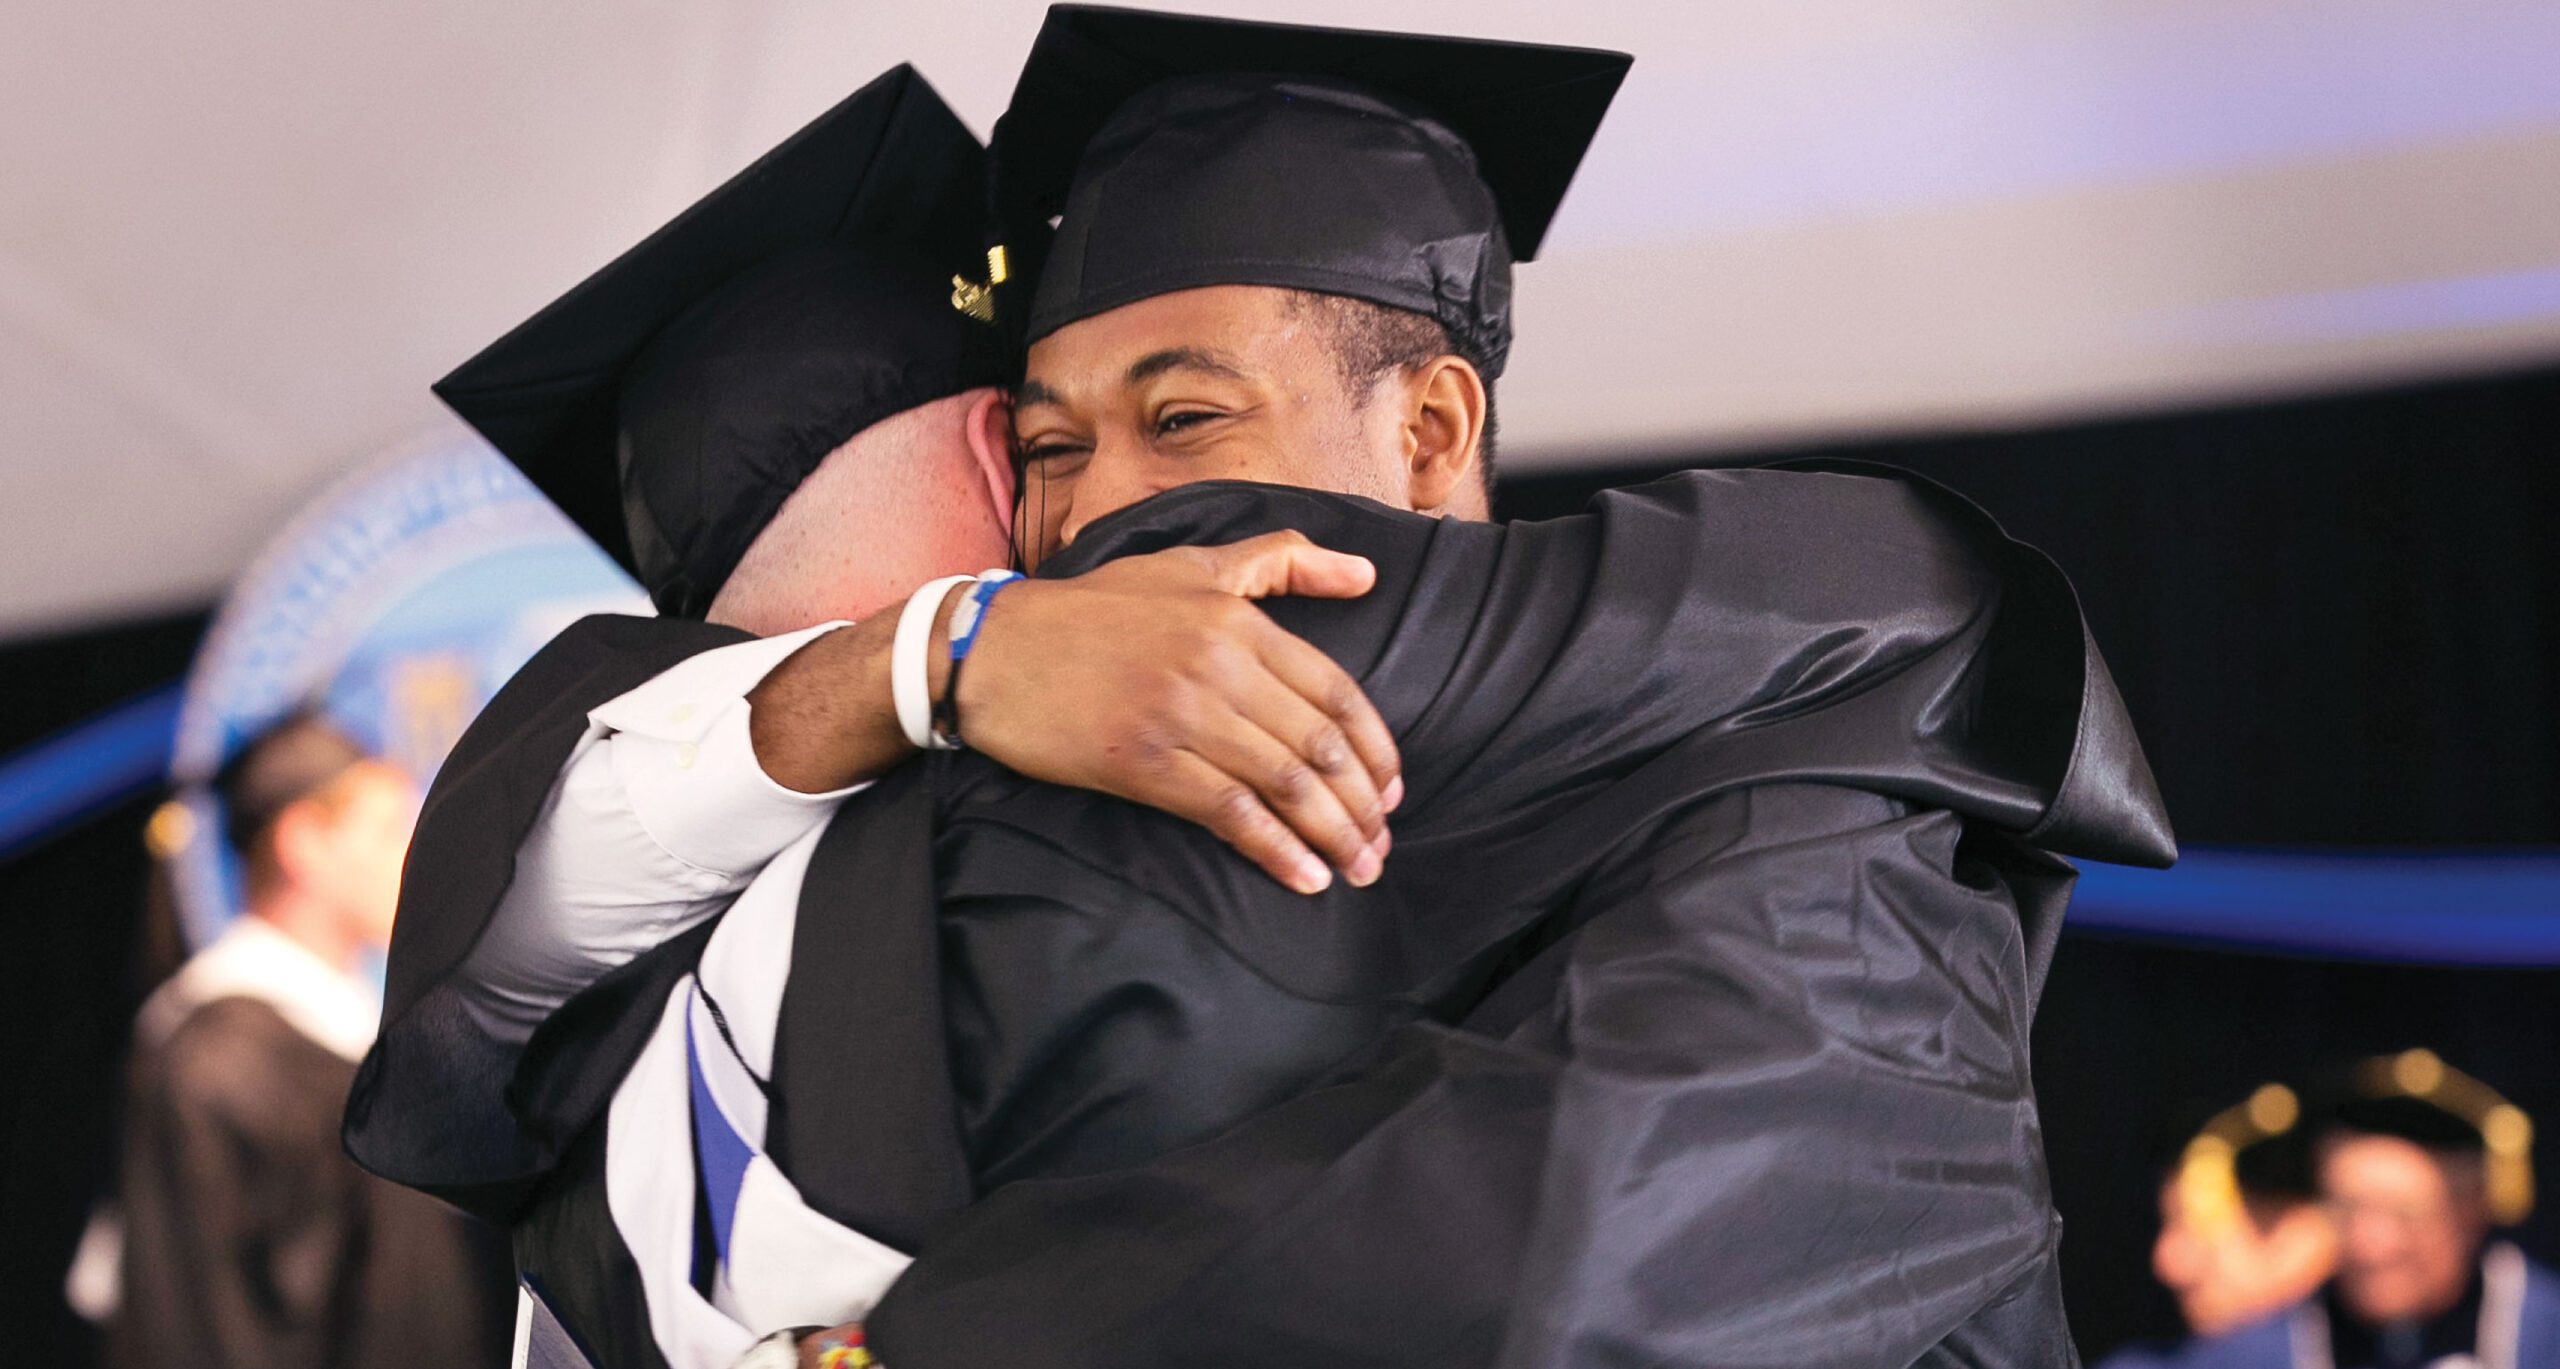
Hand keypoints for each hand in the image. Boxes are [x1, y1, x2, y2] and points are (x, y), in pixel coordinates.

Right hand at [958, 531, 1401, 892]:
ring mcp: (1180, 714)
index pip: (1335, 692)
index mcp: (1237, 619)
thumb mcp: (1192, 563)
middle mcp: (1217, 664)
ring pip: (1284, 784)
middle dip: (1362, 806)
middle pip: (1318, 746)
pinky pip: (1229, 814)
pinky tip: (1304, 878)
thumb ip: (1282, 560)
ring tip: (1358, 871)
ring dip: (1333, 836)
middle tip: (1380, 848)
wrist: (992, 649)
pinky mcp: (1141, 762)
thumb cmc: (1096, 608)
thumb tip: (1366, 574)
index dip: (1374, 749)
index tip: (1390, 791)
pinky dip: (1276, 851)